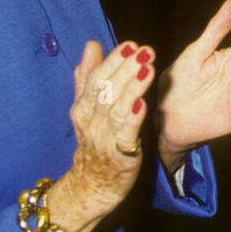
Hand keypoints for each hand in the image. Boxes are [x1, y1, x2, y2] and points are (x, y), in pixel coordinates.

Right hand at [49, 41, 155, 231]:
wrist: (92, 187)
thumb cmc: (94, 141)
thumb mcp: (86, 109)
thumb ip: (88, 77)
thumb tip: (91, 45)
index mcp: (82, 108)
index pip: (96, 79)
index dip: (114, 60)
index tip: (130, 44)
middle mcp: (91, 122)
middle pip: (107, 91)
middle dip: (126, 68)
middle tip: (145, 50)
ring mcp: (105, 139)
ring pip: (117, 109)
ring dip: (133, 88)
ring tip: (148, 69)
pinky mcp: (120, 156)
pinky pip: (126, 135)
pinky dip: (133, 119)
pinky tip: (143, 103)